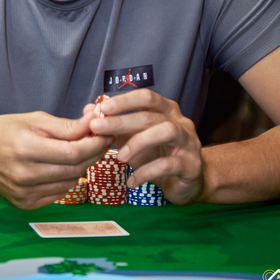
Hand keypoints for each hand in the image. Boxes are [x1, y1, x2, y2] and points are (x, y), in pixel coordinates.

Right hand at [0, 111, 112, 208]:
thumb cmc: (3, 130)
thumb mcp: (34, 119)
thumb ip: (65, 126)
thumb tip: (94, 125)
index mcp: (26, 149)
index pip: (73, 152)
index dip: (94, 143)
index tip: (104, 133)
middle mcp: (25, 176)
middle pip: (74, 169)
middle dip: (93, 153)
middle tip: (100, 140)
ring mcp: (24, 194)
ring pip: (70, 183)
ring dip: (82, 167)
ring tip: (81, 150)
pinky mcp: (24, 204)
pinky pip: (58, 193)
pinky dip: (67, 179)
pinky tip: (63, 166)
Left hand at [87, 89, 202, 204]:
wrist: (187, 182)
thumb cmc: (158, 155)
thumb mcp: (134, 138)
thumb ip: (114, 125)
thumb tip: (88, 110)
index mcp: (166, 109)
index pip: (145, 97)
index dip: (124, 101)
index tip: (101, 108)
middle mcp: (180, 121)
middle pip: (150, 115)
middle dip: (122, 121)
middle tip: (97, 128)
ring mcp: (189, 142)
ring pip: (165, 131)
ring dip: (138, 142)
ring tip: (120, 157)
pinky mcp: (191, 165)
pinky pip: (168, 165)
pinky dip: (147, 172)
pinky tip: (131, 182)